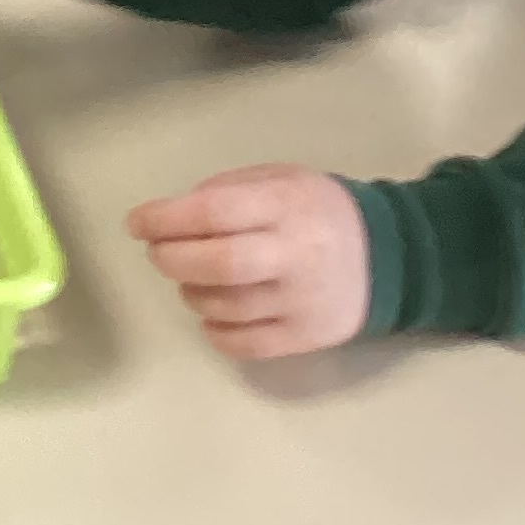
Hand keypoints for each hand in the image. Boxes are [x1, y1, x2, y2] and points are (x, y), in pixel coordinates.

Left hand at [129, 166, 372, 358]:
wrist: (387, 257)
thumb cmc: (316, 211)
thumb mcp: (278, 180)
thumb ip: (228, 192)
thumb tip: (170, 218)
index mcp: (286, 205)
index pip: (216, 211)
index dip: (167, 219)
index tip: (137, 223)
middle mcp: (295, 254)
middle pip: (219, 264)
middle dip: (173, 259)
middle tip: (158, 253)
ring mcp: (302, 301)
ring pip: (226, 305)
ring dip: (190, 292)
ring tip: (191, 279)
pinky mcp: (306, 337)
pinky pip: (244, 343)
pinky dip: (214, 330)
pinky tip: (211, 312)